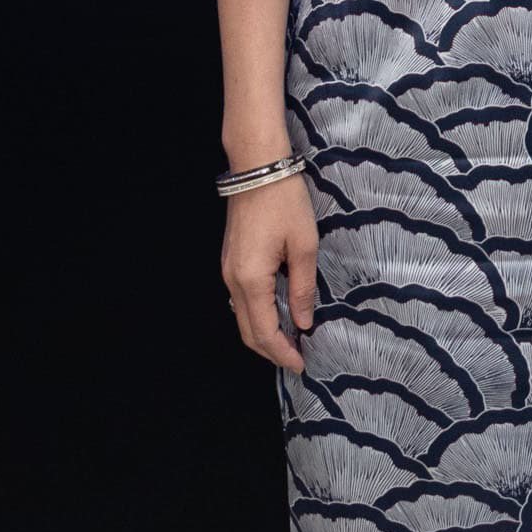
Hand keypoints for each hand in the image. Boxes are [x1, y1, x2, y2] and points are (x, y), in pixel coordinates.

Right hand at [220, 172, 320, 372]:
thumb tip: (303, 322)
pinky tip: (277, 314)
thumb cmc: (285, 202)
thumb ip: (302, 287)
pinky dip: (257, 316)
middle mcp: (232, 280)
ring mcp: (227, 270)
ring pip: (241, 317)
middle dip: (271, 350)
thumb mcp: (304, 245)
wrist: (258, 166)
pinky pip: (240, 300)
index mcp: (251, 280)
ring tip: (290, 341)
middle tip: (297, 359)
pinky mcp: (230, 260)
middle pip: (247, 331)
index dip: (282, 353)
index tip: (302, 365)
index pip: (264, 332)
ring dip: (263, 334)